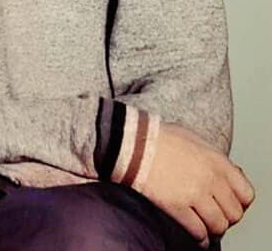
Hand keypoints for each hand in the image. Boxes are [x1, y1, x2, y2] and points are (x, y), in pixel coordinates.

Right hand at [136, 122, 254, 245]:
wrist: (131, 142)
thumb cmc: (158, 137)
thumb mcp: (194, 140)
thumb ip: (212, 159)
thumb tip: (221, 175)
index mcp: (218, 162)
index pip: (245, 194)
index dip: (239, 203)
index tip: (229, 204)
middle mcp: (211, 179)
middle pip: (234, 213)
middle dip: (225, 217)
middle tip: (215, 216)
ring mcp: (194, 194)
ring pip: (218, 225)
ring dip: (212, 228)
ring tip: (205, 226)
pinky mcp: (176, 206)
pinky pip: (197, 231)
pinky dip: (199, 238)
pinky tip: (196, 235)